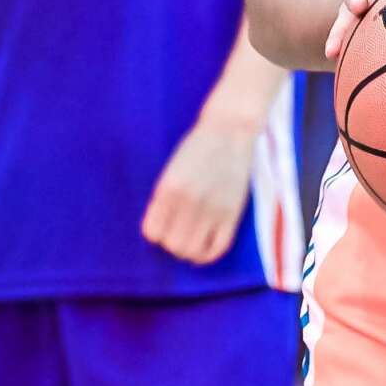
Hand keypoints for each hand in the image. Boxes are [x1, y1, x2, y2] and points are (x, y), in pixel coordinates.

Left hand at [141, 121, 257, 264]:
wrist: (231, 130)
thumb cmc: (197, 147)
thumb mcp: (171, 169)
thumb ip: (163, 198)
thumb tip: (157, 230)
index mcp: (169, 188)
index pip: (153, 232)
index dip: (155, 232)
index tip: (162, 226)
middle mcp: (189, 201)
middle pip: (172, 246)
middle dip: (171, 243)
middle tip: (176, 232)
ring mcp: (213, 209)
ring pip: (192, 251)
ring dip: (188, 250)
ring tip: (190, 239)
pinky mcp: (233, 214)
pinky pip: (218, 248)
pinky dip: (208, 255)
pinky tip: (204, 247)